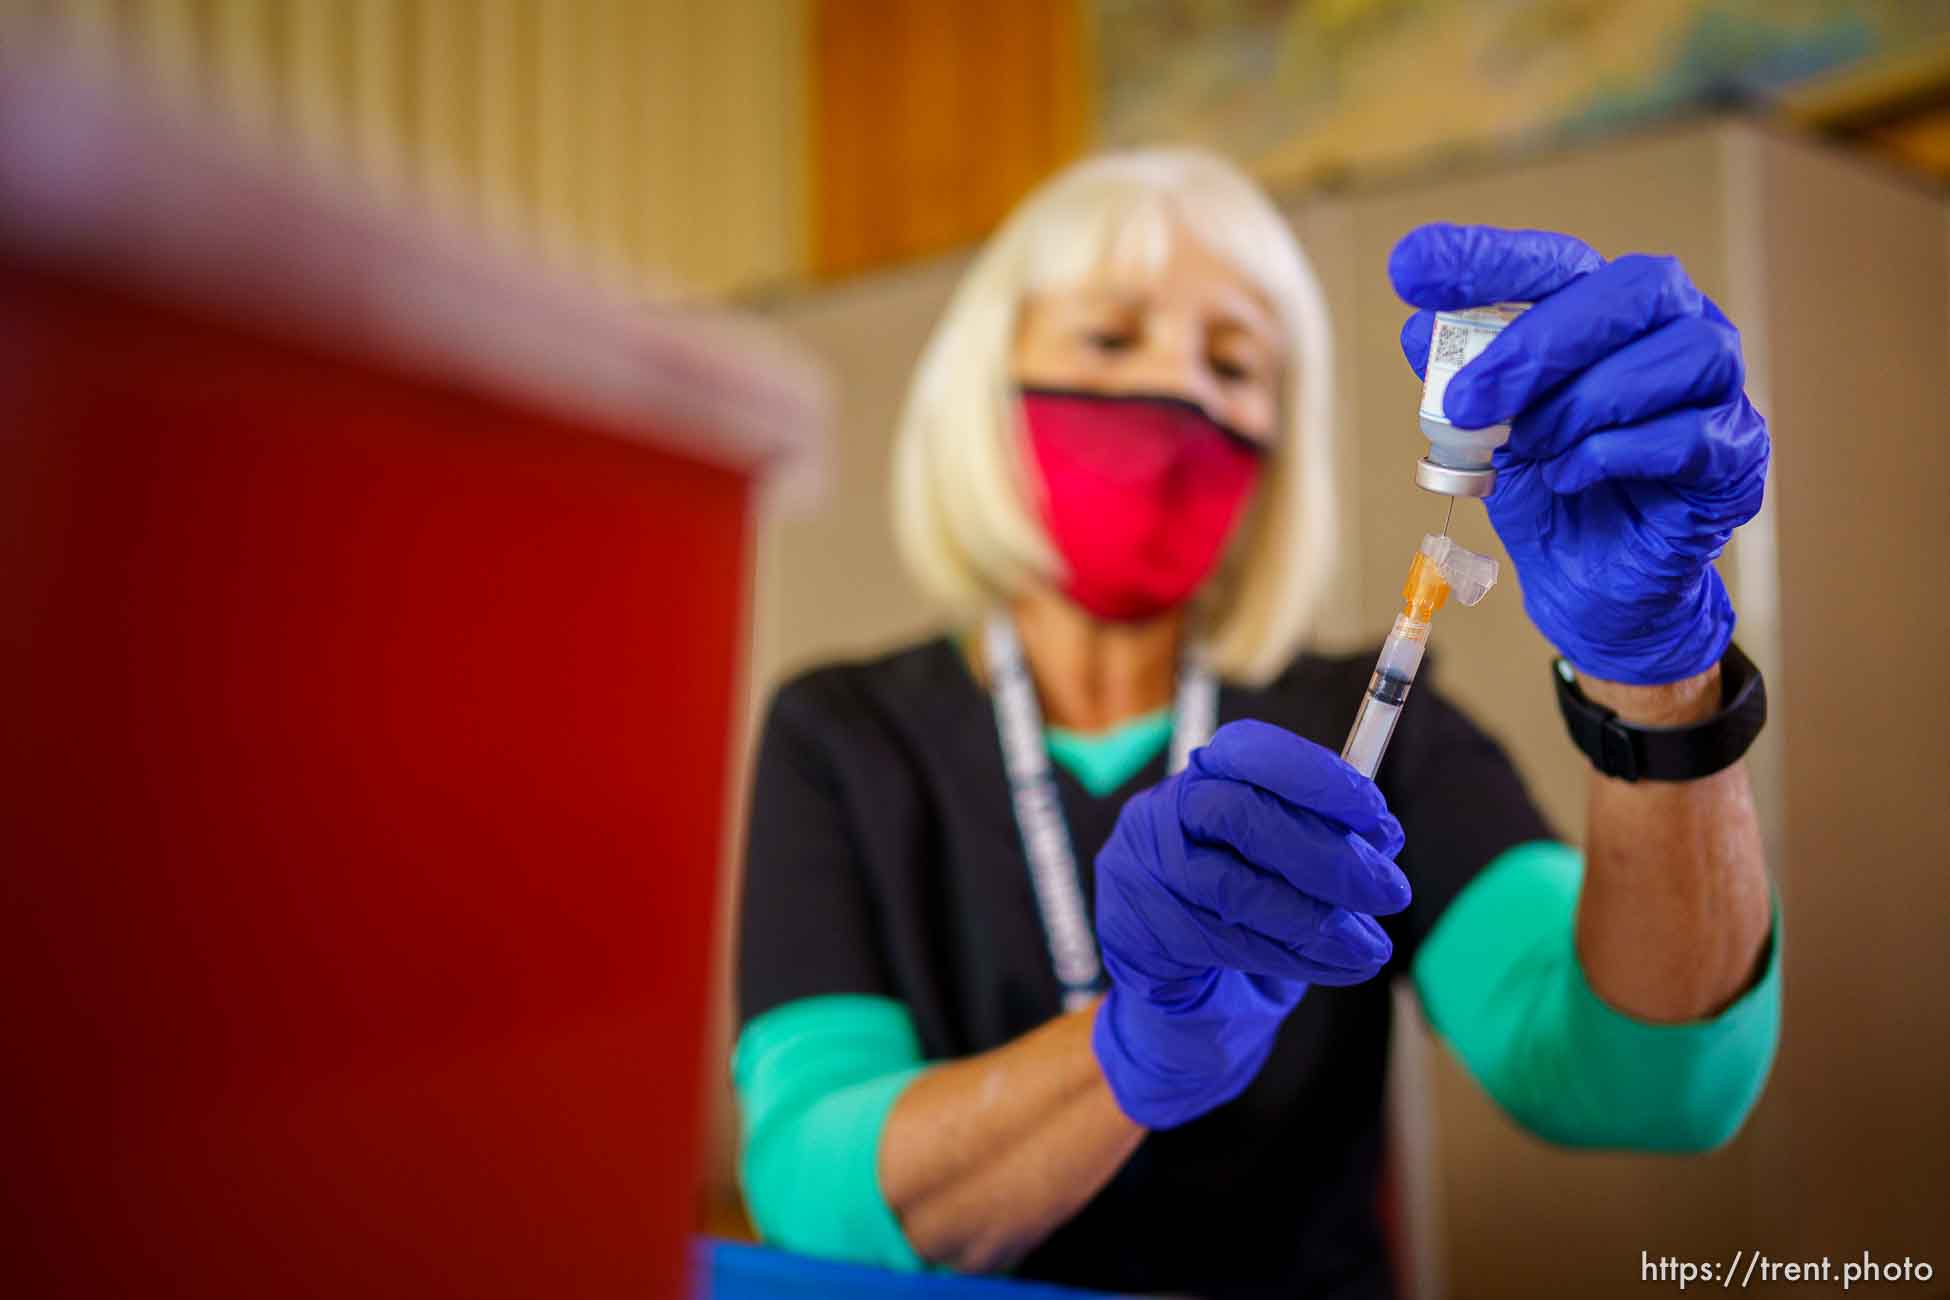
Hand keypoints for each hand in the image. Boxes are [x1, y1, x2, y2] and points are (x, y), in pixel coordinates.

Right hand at [1091, 720, 1408, 1128]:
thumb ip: (1324, 836)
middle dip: (1329, 856)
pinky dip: (1292, 958)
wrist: (1176, 967)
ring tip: (1371, 945)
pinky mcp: (1137, 932)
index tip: (1377, 814)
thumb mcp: (1283, 855)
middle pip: (1243, 817)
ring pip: (1236, 890)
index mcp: (1205, 774)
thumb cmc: (1242, 894)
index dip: (1316, 775)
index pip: (1250, 750)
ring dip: (1316, 920)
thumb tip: (1382, 837)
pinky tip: (1338, 965)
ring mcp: (1141, 872)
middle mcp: (1162, 812)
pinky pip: (1224, 944)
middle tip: (1392, 892)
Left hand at [1392, 224, 1769, 684]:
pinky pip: (1691, 433)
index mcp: (1606, 309)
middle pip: (1634, 289)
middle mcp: (1673, 329)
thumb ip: (1457, 381)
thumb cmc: (1549, 488)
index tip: (1411, 267)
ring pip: (1678, 353)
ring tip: (1531, 447)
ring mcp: (1717, 388)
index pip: (1557, 261)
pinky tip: (1569, 475)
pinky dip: (1614, 453)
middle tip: (1468, 399)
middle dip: (1539, 341)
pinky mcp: (1737, 454)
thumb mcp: (1484, 433)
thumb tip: (1418, 333)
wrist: (1593, 587)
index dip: (1487, 258)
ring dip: (1581, 403)